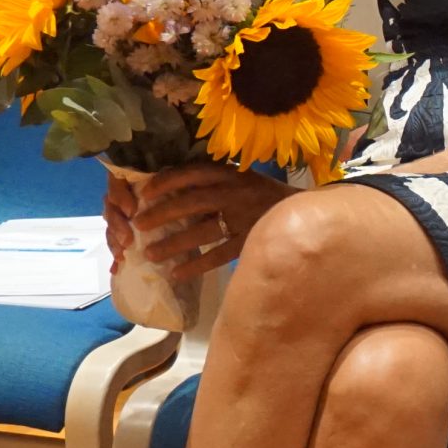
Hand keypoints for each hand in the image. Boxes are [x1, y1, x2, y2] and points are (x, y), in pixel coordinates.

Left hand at [131, 163, 294, 281]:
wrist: (308, 215)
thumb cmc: (267, 196)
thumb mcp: (244, 179)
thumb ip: (217, 182)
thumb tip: (174, 190)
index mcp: (234, 174)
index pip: (194, 172)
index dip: (167, 181)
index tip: (145, 192)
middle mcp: (237, 194)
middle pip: (192, 202)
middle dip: (162, 213)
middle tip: (139, 225)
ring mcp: (245, 219)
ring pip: (202, 231)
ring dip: (173, 244)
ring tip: (151, 254)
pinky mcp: (251, 242)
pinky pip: (218, 255)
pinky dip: (196, 265)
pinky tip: (176, 274)